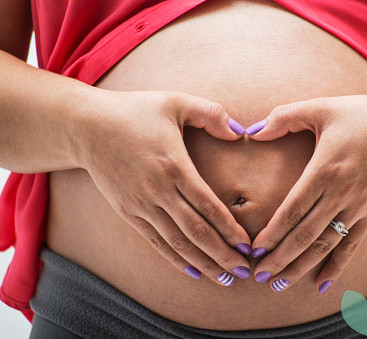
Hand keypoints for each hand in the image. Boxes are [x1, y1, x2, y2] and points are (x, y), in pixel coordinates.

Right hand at [74, 90, 251, 284]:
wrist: (86, 127)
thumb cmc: (133, 112)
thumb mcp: (175, 102)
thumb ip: (211, 114)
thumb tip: (239, 131)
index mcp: (174, 165)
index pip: (208, 205)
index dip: (230, 228)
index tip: (248, 245)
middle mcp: (158, 191)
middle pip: (196, 231)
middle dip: (223, 254)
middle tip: (245, 271)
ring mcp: (141, 205)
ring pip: (177, 243)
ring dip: (203, 263)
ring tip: (225, 278)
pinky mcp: (129, 212)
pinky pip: (156, 242)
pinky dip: (176, 259)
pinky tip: (193, 271)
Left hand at [247, 93, 366, 292]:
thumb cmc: (365, 115)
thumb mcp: (322, 107)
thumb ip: (284, 117)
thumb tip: (253, 132)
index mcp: (324, 170)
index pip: (292, 210)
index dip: (272, 234)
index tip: (254, 250)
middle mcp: (341, 194)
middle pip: (305, 235)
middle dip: (279, 258)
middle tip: (257, 276)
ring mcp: (358, 207)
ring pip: (325, 246)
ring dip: (300, 267)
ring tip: (278, 285)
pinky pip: (352, 246)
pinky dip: (336, 267)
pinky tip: (321, 285)